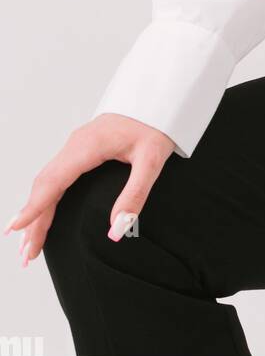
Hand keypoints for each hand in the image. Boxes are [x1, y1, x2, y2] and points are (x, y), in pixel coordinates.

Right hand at [3, 114, 175, 266]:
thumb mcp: (152, 161)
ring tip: (29, 243)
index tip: (14, 229)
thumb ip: (135, 195)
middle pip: (45, 185)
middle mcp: (76, 145)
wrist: (159, 100)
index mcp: (88, 146)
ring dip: (36, 211)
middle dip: (32, 220)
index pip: (54, 181)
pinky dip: (44, 198)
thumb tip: (116, 231)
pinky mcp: (81, 148)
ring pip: (47, 181)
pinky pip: (55, 175)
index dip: (34, 208)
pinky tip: (43, 214)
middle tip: (27, 255)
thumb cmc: (156, 126)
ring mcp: (76, 145)